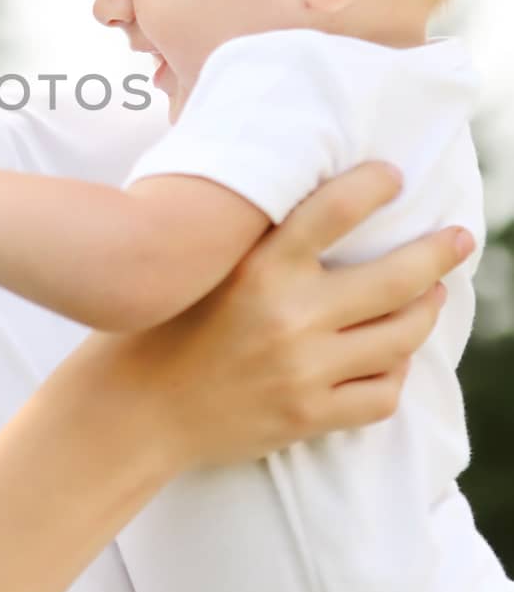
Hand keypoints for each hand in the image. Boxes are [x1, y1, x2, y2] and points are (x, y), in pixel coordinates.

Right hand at [115, 160, 472, 469]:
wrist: (133, 412)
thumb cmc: (158, 331)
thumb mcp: (197, 271)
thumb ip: (251, 245)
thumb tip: (301, 205)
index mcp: (256, 269)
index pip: (333, 211)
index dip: (373, 186)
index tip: (394, 176)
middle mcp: (288, 316)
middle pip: (397, 277)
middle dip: (439, 253)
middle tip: (458, 238)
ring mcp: (304, 370)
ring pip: (402, 336)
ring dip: (426, 311)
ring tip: (430, 297)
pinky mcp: (309, 415)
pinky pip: (383, 393)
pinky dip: (394, 372)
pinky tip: (389, 357)